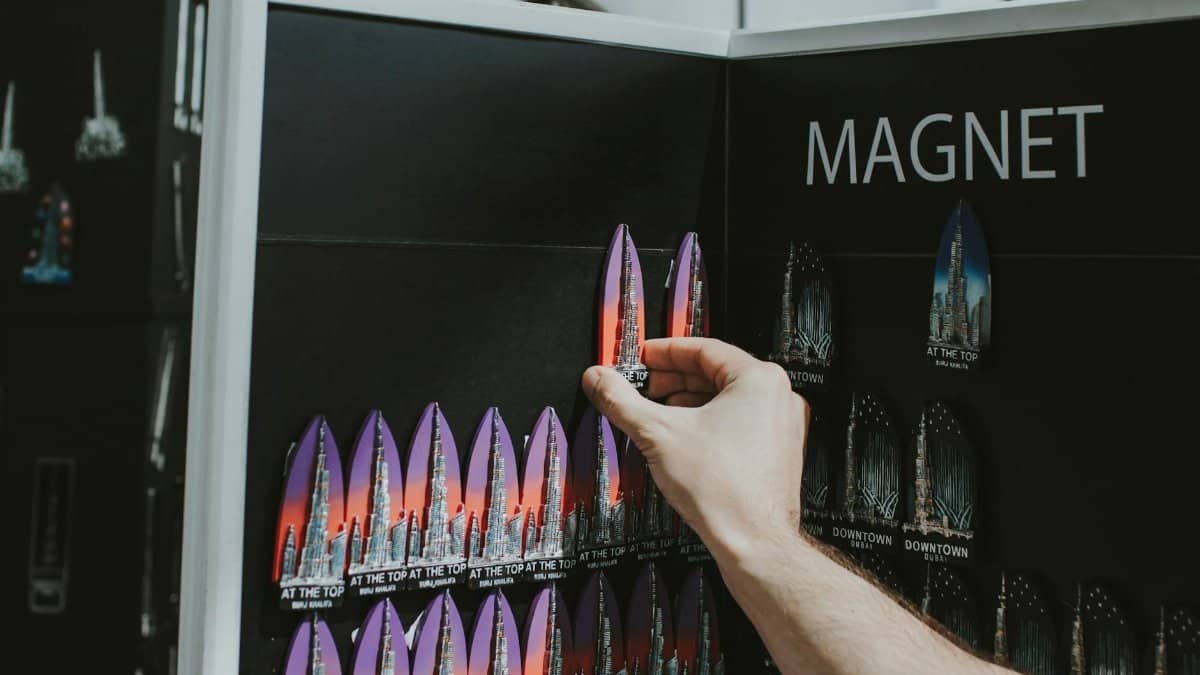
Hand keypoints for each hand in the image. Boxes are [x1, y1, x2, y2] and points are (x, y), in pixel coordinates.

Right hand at [582, 337, 808, 563]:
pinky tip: (683, 439)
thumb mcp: (657, 433)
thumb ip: (621, 400)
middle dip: (673, 380)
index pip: (704, 349)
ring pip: (727, 400)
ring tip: (657, 412)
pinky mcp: (778, 453)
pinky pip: (738, 424)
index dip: (665, 351)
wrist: (754, 542)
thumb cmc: (725, 490)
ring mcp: (782, 426)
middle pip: (716, 373)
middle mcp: (778, 397)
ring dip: (688, 402)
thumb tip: (599, 379)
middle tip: (643, 385)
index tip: (644, 357)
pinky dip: (708, 423)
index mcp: (759, 379)